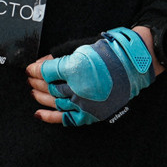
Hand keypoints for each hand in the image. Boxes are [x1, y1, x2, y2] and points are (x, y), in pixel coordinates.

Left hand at [27, 26, 160, 124]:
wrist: (135, 64)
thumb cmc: (111, 52)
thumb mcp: (82, 47)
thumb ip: (59, 56)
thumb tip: (41, 63)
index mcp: (76, 69)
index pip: (47, 72)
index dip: (36, 70)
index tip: (30, 68)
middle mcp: (79, 89)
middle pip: (49, 88)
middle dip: (37, 83)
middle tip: (31, 79)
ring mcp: (85, 103)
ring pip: (55, 103)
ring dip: (41, 98)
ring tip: (33, 92)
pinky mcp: (91, 114)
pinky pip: (67, 119)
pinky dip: (51, 117)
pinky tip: (39, 113)